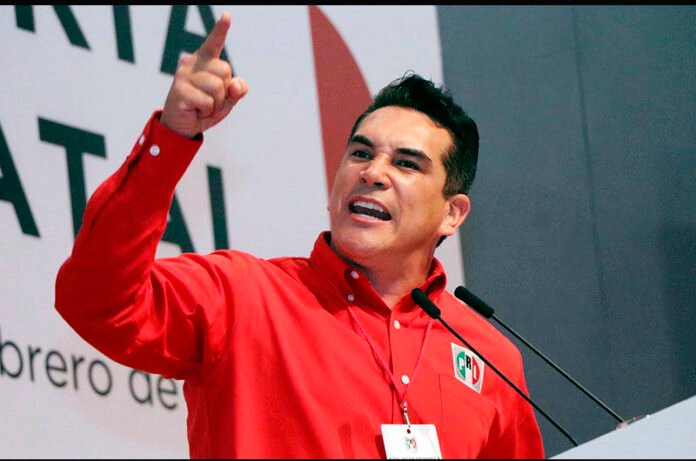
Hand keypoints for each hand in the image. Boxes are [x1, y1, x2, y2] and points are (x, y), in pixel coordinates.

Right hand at [160, 12, 247, 137]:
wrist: (182, 126)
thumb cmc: (204, 108)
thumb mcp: (226, 100)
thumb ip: (236, 91)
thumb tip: (236, 86)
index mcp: (204, 61)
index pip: (214, 43)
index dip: (221, 30)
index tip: (227, 16)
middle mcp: (192, 63)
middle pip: (225, 71)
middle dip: (224, 91)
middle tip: (210, 99)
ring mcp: (184, 76)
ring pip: (218, 87)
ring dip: (216, 103)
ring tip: (202, 106)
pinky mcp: (180, 91)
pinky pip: (208, 101)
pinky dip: (207, 111)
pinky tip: (196, 110)